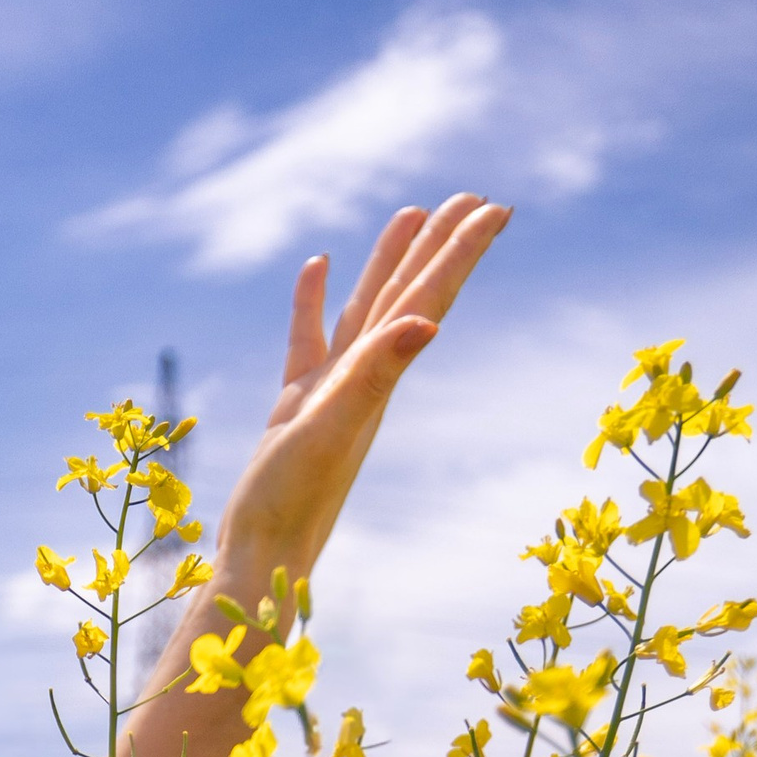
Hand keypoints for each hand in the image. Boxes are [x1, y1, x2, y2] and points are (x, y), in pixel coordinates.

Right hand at [213, 195, 508, 598]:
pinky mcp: (296, 406)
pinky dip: (314, 299)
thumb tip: (425, 323)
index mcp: (376, 375)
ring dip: (390, 262)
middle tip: (474, 198)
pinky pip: (310, 338)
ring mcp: (330, 391)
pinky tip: (318, 266)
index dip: (460, 252)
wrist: (261, 558)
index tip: (495, 209)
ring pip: (366, 309)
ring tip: (411, 213)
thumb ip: (374, 375)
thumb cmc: (292, 502)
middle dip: (440, 245)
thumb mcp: (332, 430)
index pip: (427, 298)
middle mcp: (364, 378)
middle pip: (409, 294)